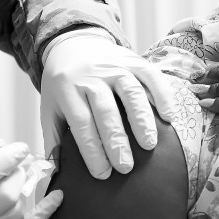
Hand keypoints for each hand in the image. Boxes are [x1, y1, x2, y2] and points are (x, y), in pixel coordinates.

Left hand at [41, 29, 176, 178]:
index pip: (81, 123)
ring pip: (130, 91)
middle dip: (117, 140)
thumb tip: (57, 172)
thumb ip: (52, 139)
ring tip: (149, 145)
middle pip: (106, 110)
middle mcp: (91, 76)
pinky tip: (168, 116)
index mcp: (67, 89)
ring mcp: (114, 66)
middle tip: (126, 167)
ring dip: (141, 119)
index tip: (102, 174)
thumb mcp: (49, 107)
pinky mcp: (133, 59)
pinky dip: (161, 94)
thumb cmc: (63, 85)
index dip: (92, 150)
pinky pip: (150, 75)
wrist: (73, 44)